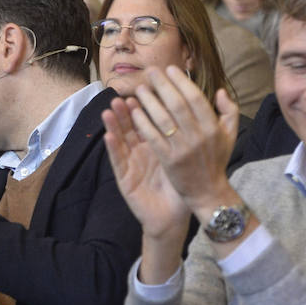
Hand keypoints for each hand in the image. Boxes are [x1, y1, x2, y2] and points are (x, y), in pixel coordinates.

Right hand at [102, 95, 189, 240]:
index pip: (149, 120)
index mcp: (157, 145)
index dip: (147, 105)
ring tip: (111, 108)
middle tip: (125, 93)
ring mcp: (131, 164)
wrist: (173, 216)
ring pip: (120, 140)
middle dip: (127, 110)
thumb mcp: (188, 159)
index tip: (148, 88)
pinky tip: (108, 135)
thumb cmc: (181, 188)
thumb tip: (198, 116)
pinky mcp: (124, 179)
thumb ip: (191, 135)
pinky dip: (112, 147)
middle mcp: (141, 152)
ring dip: (115, 124)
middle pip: (131, 127)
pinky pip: (118, 160)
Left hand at [129, 67, 239, 217]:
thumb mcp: (230, 135)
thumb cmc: (216, 159)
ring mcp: (183, 148)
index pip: (195, 98)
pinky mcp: (169, 159)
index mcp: (213, 127)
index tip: (169, 69)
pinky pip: (153, 136)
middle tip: (150, 72)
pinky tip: (134, 111)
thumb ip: (229, 111)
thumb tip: (219, 90)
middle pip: (177, 104)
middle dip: (162, 85)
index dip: (181, 82)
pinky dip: (143, 122)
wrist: (207, 191)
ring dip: (149, 101)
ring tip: (139, 88)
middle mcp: (199, 135)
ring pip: (163, 119)